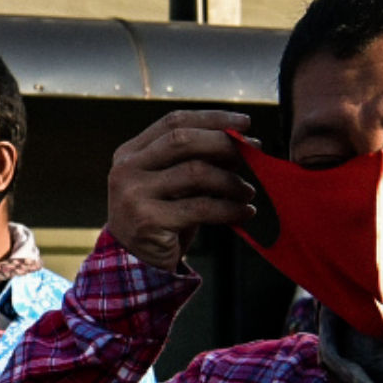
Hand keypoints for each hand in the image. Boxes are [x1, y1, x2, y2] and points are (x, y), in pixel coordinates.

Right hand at [106, 111, 254, 270]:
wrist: (134, 264)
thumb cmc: (161, 219)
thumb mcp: (174, 185)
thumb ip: (197, 162)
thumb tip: (242, 144)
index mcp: (130, 153)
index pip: (173, 121)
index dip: (212, 118)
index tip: (244, 123)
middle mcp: (127, 169)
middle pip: (183, 140)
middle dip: (224, 143)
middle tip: (254, 152)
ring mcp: (135, 195)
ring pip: (195, 173)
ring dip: (231, 181)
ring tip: (249, 191)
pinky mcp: (149, 221)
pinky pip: (201, 208)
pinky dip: (230, 209)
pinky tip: (245, 212)